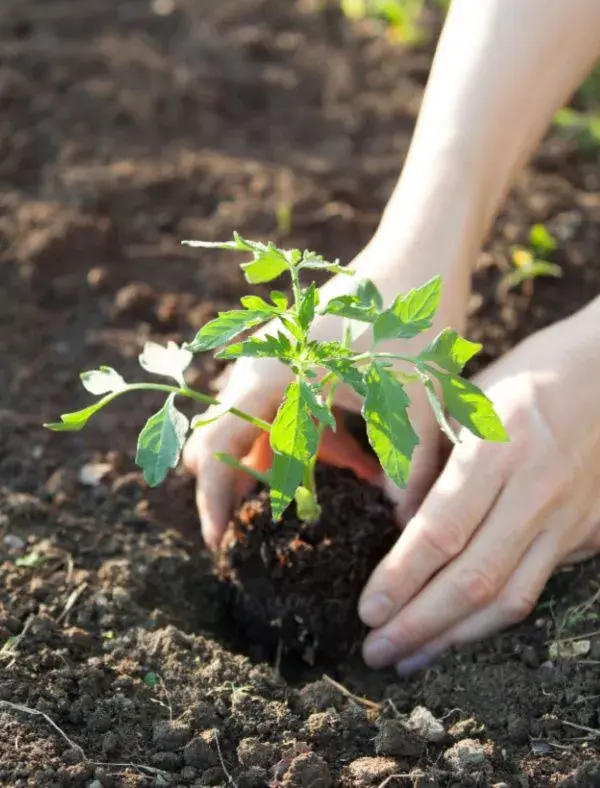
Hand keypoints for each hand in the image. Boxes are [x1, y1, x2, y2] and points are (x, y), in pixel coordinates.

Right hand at [183, 246, 467, 549]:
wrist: (424, 251)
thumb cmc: (412, 323)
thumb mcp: (411, 406)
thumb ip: (405, 474)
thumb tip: (404, 531)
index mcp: (269, 377)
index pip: (214, 453)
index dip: (212, 505)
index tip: (220, 546)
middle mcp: (259, 365)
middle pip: (228, 441)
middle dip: (250, 486)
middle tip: (278, 526)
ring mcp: (276, 355)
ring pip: (260, 426)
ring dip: (289, 461)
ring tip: (344, 483)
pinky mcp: (298, 352)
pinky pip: (287, 406)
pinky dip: (310, 437)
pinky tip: (358, 453)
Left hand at [359, 300, 599, 671]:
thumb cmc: (528, 373)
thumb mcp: (468, 397)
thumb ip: (430, 458)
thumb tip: (399, 521)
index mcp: (498, 446)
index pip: (442, 529)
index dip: (402, 577)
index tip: (368, 610)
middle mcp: (536, 489)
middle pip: (473, 577)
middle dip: (418, 624)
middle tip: (376, 652)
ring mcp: (568, 516)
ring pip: (509, 598)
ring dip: (454, 637)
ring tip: (410, 659)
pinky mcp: (587, 534)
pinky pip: (535, 587)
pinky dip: (492, 618)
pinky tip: (460, 632)